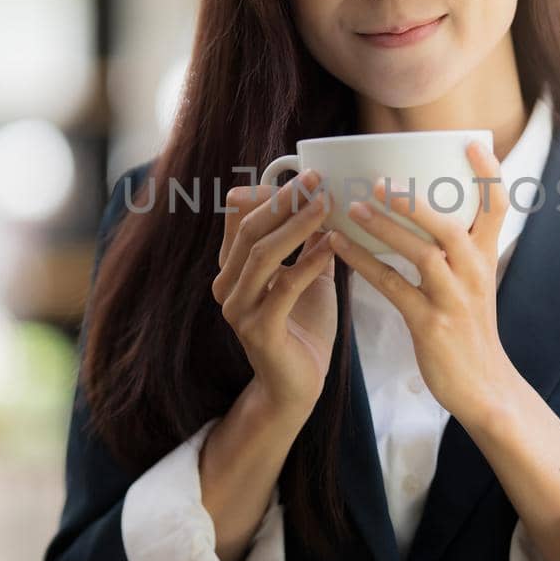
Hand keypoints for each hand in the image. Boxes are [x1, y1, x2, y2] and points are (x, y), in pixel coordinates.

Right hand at [211, 171, 337, 416]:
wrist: (298, 386)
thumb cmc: (303, 328)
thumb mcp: (308, 276)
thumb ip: (310, 243)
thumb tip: (327, 200)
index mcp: (233, 268)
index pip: (240, 215)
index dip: (270, 191)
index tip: (307, 174)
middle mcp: (227, 285)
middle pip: (250, 228)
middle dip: (284, 200)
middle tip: (316, 179)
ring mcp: (239, 309)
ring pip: (262, 254)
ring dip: (296, 225)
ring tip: (325, 204)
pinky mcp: (258, 330)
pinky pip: (284, 287)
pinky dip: (308, 263)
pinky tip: (332, 246)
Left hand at [327, 140, 519, 424]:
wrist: (483, 386)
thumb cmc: (470, 327)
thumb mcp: (475, 281)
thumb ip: (460, 247)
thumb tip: (432, 208)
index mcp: (486, 257)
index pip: (498, 207)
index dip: (489, 173)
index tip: (473, 141)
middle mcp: (474, 273)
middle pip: (451, 227)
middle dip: (416, 202)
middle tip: (380, 181)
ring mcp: (453, 299)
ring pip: (421, 255)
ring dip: (386, 229)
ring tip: (354, 207)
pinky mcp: (430, 324)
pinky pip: (393, 287)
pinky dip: (364, 263)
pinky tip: (339, 246)